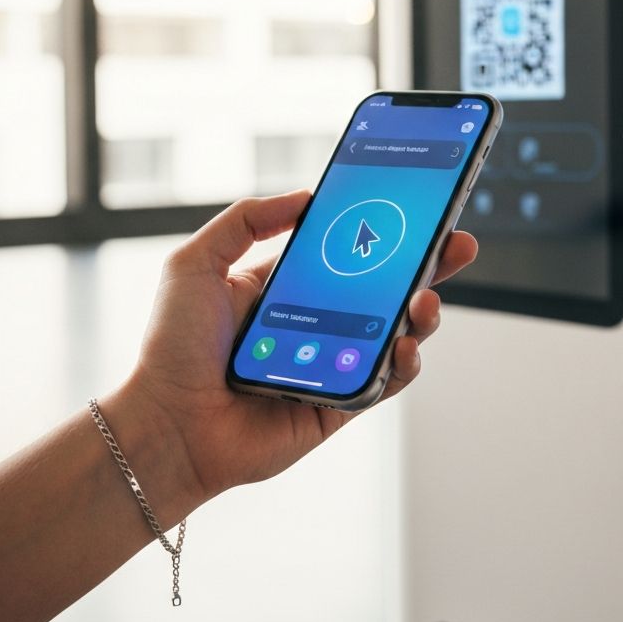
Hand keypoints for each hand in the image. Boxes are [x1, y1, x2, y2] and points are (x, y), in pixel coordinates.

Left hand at [116, 192, 476, 506]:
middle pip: (387, 287)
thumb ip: (248, 219)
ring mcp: (335, 362)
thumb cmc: (172, 347)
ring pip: (396, 332)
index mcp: (290, 286)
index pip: (351, 251)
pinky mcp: (341, 403)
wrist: (165, 425)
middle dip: (428, 265)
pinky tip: (404, 346)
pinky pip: (385, 380)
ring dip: (422, 313)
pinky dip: (404, 364)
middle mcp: (320, 321)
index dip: (385, 232)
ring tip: (425, 300)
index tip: (417, 208)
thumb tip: (307, 196)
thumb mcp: (196, 261)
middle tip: (457, 245)